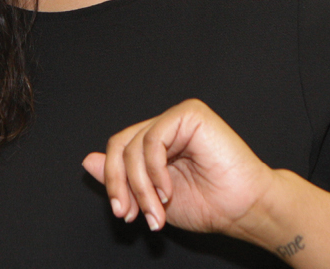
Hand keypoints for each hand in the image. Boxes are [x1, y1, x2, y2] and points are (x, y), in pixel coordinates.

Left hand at [83, 99, 276, 235]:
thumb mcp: (150, 196)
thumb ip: (120, 177)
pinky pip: (153, 139)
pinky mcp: (190, 115)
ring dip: (140, 186)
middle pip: (120, 146)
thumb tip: (87, 160)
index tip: (123, 214)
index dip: (114, 183)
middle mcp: (166, 127)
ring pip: (134, 146)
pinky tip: (169, 191)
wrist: (243, 209)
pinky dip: (154, 170)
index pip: (119, 151)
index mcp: (157, 144)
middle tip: (130, 215)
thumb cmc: (208, 204)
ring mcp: (177, 118)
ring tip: (156, 211)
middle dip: (121, 185)